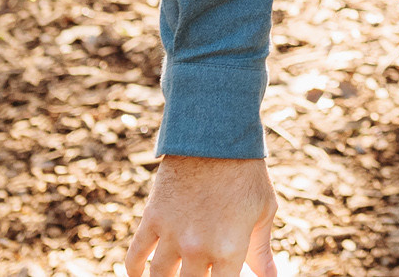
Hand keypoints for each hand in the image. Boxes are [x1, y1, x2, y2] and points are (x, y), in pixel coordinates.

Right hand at [125, 155, 278, 276]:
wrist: (216, 135)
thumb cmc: (247, 173)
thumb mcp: (263, 210)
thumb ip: (261, 250)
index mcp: (230, 249)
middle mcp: (198, 248)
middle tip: (195, 275)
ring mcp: (171, 235)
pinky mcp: (152, 219)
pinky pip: (135, 256)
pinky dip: (135, 270)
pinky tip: (140, 275)